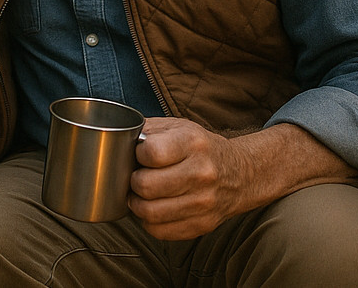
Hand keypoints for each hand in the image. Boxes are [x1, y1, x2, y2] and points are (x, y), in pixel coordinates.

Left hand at [128, 117, 249, 239]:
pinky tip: (154, 208)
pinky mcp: (202, 225)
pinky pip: (160, 231)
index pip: (152, 153)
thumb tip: (118, 140)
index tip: (141, 155)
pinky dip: (149, 222)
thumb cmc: (200, 148)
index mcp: (192, 143)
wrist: (240, 173)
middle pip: (146, 186)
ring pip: (150, 213)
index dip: (138, 155)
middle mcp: (201, 173)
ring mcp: (204, 202)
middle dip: (134, 182)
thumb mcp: (178, 127)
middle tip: (136, 178)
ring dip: (138, 204)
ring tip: (141, 195)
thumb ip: (148, 130)